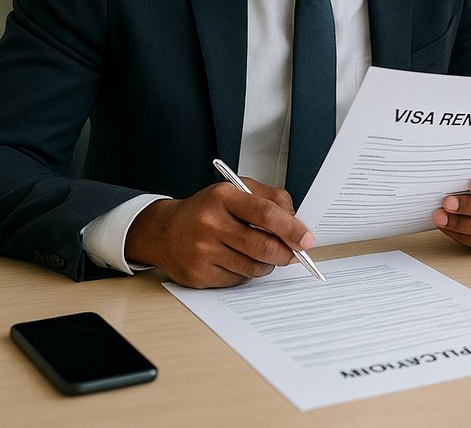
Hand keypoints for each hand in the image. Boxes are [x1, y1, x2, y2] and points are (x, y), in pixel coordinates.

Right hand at [126, 178, 314, 287]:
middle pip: (263, 246)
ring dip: (267, 263)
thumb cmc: (207, 210)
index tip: (307, 239)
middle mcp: (210, 224)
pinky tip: (236, 260)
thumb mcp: (236, 191)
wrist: (163, 231)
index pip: (266, 214)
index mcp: (223, 197)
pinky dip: (246, 273)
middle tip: (295, 253)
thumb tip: (297, 223)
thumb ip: (271, 199)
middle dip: (286, 253)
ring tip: (259, 252)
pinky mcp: (199, 275)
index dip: (292, 229)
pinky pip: (239, 280)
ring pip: (254, 266)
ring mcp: (202, 252)